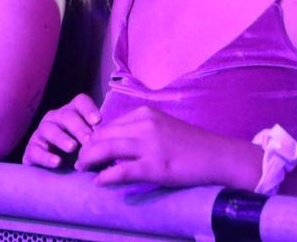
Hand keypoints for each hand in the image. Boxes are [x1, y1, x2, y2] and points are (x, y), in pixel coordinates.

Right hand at [22, 93, 101, 168]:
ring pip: (49, 128)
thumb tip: (118, 146)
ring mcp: (42, 133)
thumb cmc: (80, 155)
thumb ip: (102, 143)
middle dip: (78, 127)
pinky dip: (46, 156)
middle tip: (89, 140)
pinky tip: (57, 163)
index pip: (80, 102)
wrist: (56, 173)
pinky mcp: (31, 150)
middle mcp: (56, 118)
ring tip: (73, 148)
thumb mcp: (93, 147)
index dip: (89, 109)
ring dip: (62, 138)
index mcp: (73, 113)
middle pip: (66, 115)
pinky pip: (35, 150)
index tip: (98, 122)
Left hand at [75, 106, 256, 188]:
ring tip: (82, 169)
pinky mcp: (155, 165)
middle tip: (78, 162)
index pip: (109, 126)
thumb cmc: (191, 144)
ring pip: (108, 149)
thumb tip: (116, 145)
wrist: (217, 155)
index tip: (87, 150)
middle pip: (104, 136)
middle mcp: (144, 125)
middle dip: (87, 149)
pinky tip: (99, 182)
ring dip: (90, 160)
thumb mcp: (162, 128)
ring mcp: (149, 144)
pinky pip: (122, 170)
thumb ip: (140, 132)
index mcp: (144, 114)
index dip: (95, 139)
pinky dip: (107, 176)